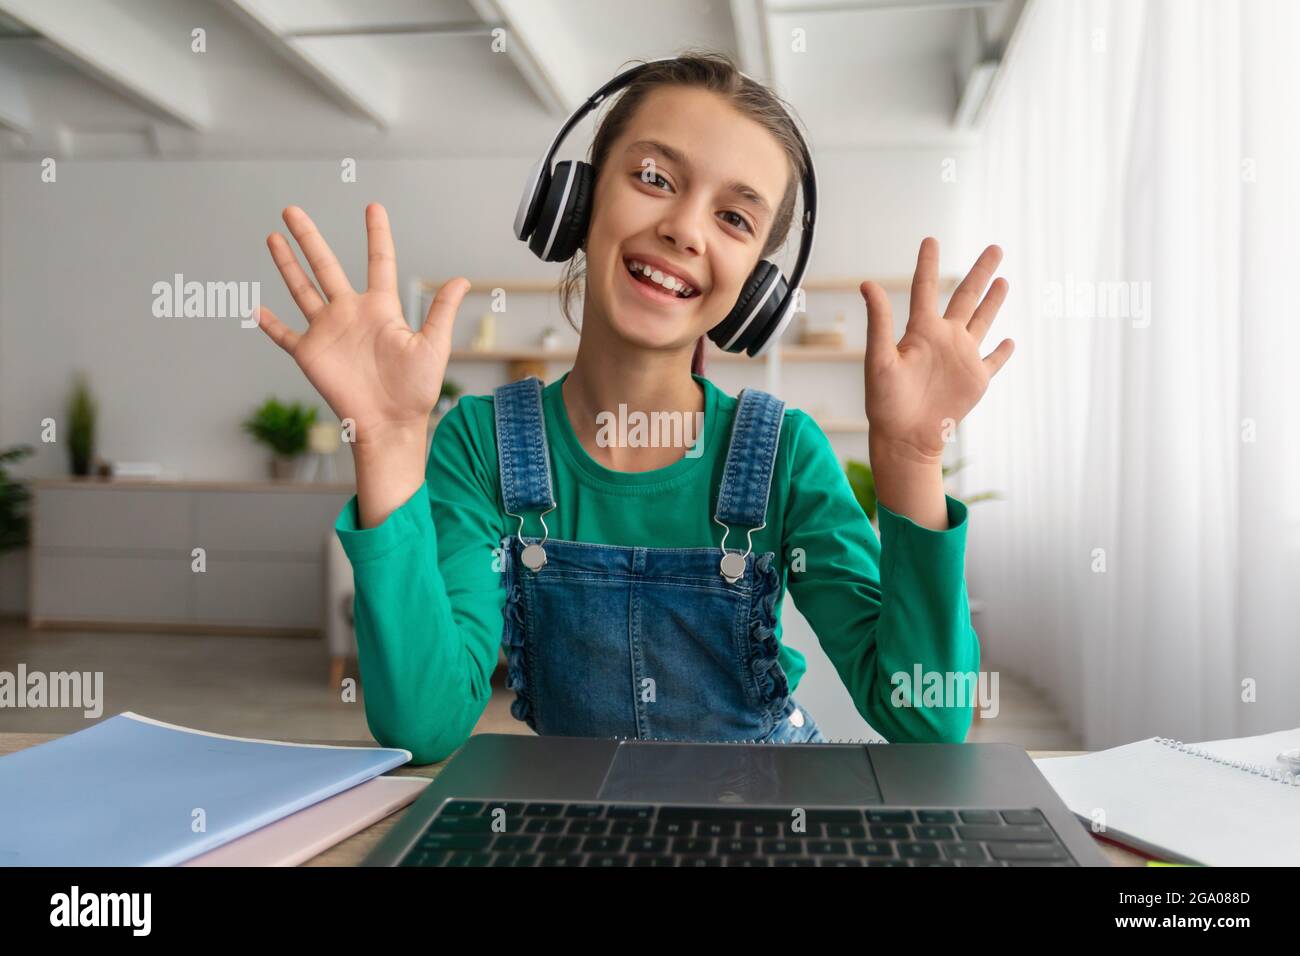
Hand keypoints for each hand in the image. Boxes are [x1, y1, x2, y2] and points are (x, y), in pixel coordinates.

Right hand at [254, 203, 470, 445]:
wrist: (390, 424)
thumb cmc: (415, 390)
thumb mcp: (433, 347)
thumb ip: (441, 312)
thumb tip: (463, 280)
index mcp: (381, 308)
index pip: (378, 261)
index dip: (376, 234)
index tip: (372, 207)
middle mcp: (351, 313)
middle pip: (325, 266)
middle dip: (309, 238)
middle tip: (292, 210)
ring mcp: (328, 332)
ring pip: (301, 290)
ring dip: (286, 265)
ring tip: (273, 237)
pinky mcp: (310, 354)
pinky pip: (284, 334)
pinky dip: (268, 323)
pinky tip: (253, 308)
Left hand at [861, 238, 1012, 463]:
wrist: (905, 438)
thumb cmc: (885, 402)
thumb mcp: (878, 359)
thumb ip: (878, 321)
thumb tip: (865, 283)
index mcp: (920, 331)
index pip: (925, 288)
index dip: (928, 264)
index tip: (931, 240)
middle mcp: (944, 339)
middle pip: (966, 297)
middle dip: (980, 272)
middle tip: (995, 248)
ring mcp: (962, 358)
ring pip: (983, 322)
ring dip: (994, 301)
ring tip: (1003, 280)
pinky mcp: (976, 380)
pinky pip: (994, 361)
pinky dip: (1003, 351)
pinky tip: (1010, 340)